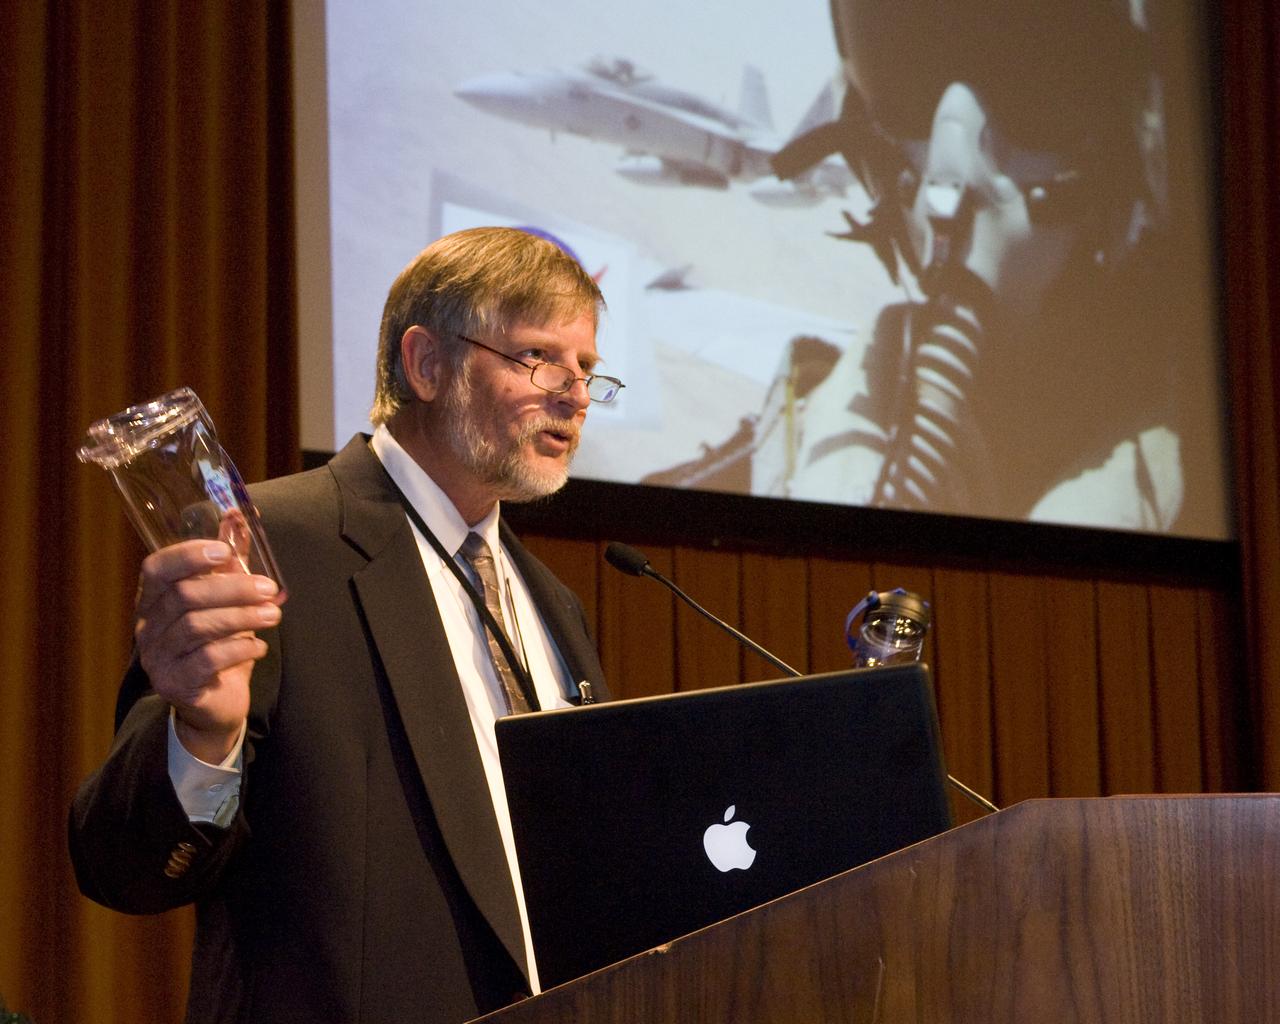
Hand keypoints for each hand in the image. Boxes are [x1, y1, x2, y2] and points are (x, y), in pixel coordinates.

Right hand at [134, 539, 282, 763]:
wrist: (216, 702)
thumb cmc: (219, 642)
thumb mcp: (225, 598)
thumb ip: (229, 559)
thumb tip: (238, 515)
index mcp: (154, 600)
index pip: (157, 568)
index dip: (188, 555)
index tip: (225, 552)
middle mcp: (148, 627)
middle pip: (184, 596)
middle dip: (232, 589)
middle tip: (268, 589)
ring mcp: (157, 658)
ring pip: (197, 626)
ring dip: (242, 617)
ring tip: (273, 616)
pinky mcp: (175, 684)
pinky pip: (206, 660)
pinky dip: (239, 649)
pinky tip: (259, 647)